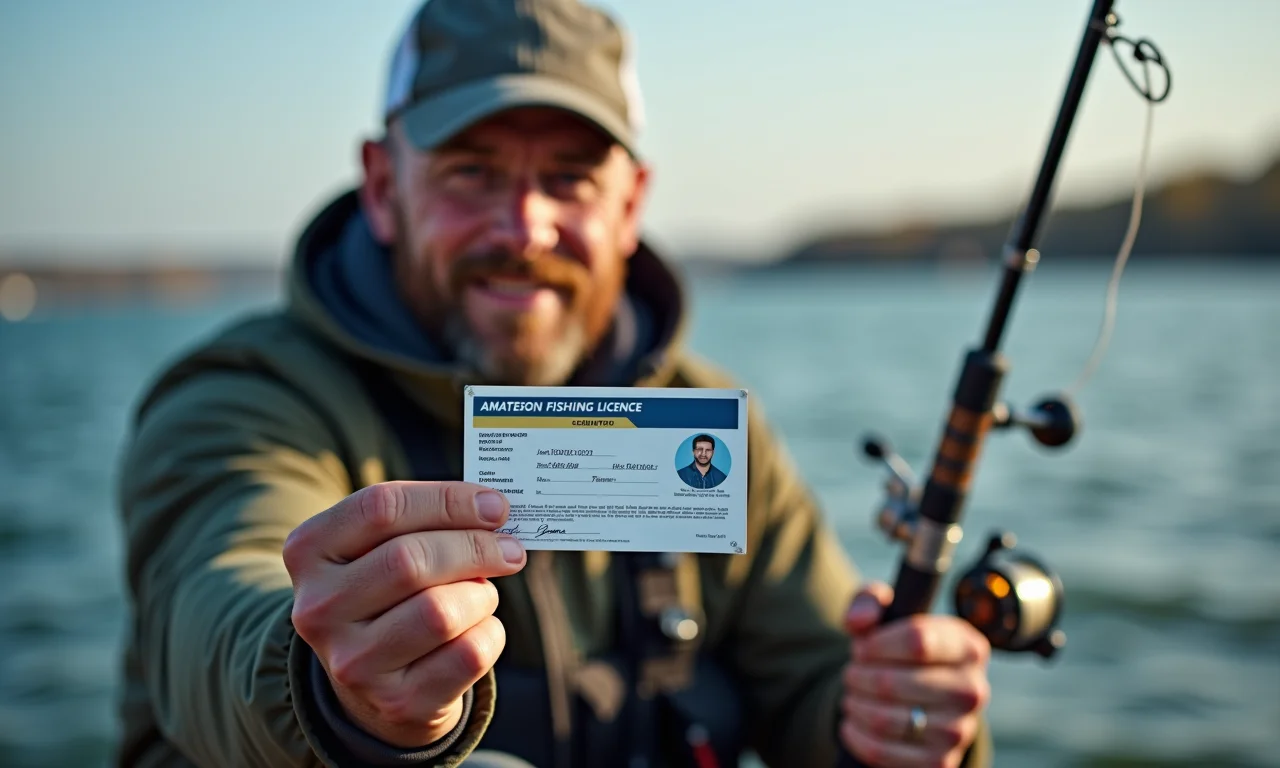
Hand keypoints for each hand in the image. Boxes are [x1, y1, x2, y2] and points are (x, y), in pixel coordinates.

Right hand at [283, 481, 525, 747]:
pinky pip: (468, 654)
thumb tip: (492, 509)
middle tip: (509, 549)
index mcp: (309, 551)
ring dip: (481, 596)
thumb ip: (426, 519)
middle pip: (410, 560)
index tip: (495, 506)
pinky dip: (490, 633)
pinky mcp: (396, 701)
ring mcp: (353, 661)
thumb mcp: (382, 547)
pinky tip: (480, 628)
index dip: (447, 501)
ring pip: (441, 612)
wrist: (373, 679)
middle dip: (475, 548)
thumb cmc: (388, 591)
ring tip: (483, 594)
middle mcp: (319, 608)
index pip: (381, 508)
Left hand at [838, 582, 990, 767]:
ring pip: (884, 719)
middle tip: (851, 673)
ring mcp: (959, 731)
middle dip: (857, 676)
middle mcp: (972, 690)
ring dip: (854, 705)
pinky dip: (856, 736)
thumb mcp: (888, 614)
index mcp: (968, 646)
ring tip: (852, 695)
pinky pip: (882, 752)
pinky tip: (853, 722)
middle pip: (892, 683)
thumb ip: (870, 601)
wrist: (920, 700)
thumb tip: (860, 621)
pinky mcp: (939, 762)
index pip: (917, 640)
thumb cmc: (901, 649)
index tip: (860, 647)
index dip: (876, 644)